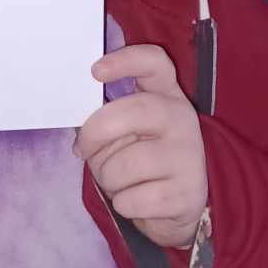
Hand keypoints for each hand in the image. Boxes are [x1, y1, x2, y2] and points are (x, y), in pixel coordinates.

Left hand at [75, 45, 207, 250]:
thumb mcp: (125, 134)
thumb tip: (79, 133)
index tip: (95, 71)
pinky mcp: (187, 193)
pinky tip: (137, 201)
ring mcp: (189, 156)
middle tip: (83, 149)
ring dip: (107, 179)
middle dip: (94, 133)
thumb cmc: (141, 162)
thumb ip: (105, 122)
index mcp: (166, 96)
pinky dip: (123, 204)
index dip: (126, 61)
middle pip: (132, 111)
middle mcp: (182, 119)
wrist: (177, 207)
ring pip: (123, 165)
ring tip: (120, 181)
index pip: (155, 63)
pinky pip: (131, 200)